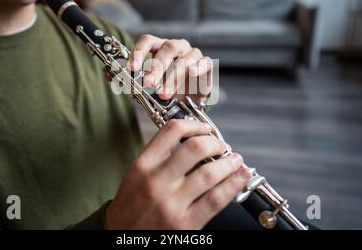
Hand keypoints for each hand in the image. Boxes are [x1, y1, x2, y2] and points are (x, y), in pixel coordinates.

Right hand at [105, 119, 250, 229]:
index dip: (194, 125)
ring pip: (210, 173)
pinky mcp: (186, 224)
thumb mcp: (136, 175)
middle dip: (215, 142)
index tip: (205, 128)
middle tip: (221, 145)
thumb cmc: (131, 206)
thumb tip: (197, 143)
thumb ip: (160, 157)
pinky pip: (216, 199)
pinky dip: (233, 184)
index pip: (172, 131)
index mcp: (143, 165)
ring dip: (229, 162)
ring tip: (235, 160)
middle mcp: (156, 181)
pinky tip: (241, 177)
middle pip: (195, 148)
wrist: (121, 236)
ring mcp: (172, 203)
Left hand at [128, 35, 212, 104]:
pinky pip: (205, 62)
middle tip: (149, 83)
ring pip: (184, 60)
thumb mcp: (147, 86)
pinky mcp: (206, 64)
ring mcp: (192, 54)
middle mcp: (176, 46)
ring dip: (173, 77)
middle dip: (157, 67)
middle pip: (167, 48)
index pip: (147, 41)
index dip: (138, 52)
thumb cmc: (165, 87)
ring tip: (164, 94)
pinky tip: (192, 74)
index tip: (131, 68)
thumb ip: (131, 80)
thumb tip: (110, 76)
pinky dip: (198, 68)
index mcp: (159, 46)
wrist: (187, 100)